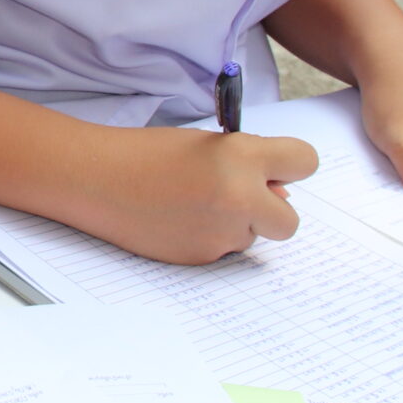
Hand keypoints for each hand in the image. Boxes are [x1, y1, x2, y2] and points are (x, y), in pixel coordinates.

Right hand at [89, 126, 319, 262]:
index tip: (280, 168)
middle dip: (272, 211)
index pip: (306, 161)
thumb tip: (280, 194)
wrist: (96, 179)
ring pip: (253, 236)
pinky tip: (178, 219)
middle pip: (290, 220)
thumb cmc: (147, 154)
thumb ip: (247, 164)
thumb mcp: (206, 145)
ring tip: (192, 203)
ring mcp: (222, 233)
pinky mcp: (203, 257)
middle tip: (243, 197)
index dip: (293, 165)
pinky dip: (209, 237)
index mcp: (241, 157)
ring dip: (236, 223)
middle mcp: (240, 197)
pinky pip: (224, 250)